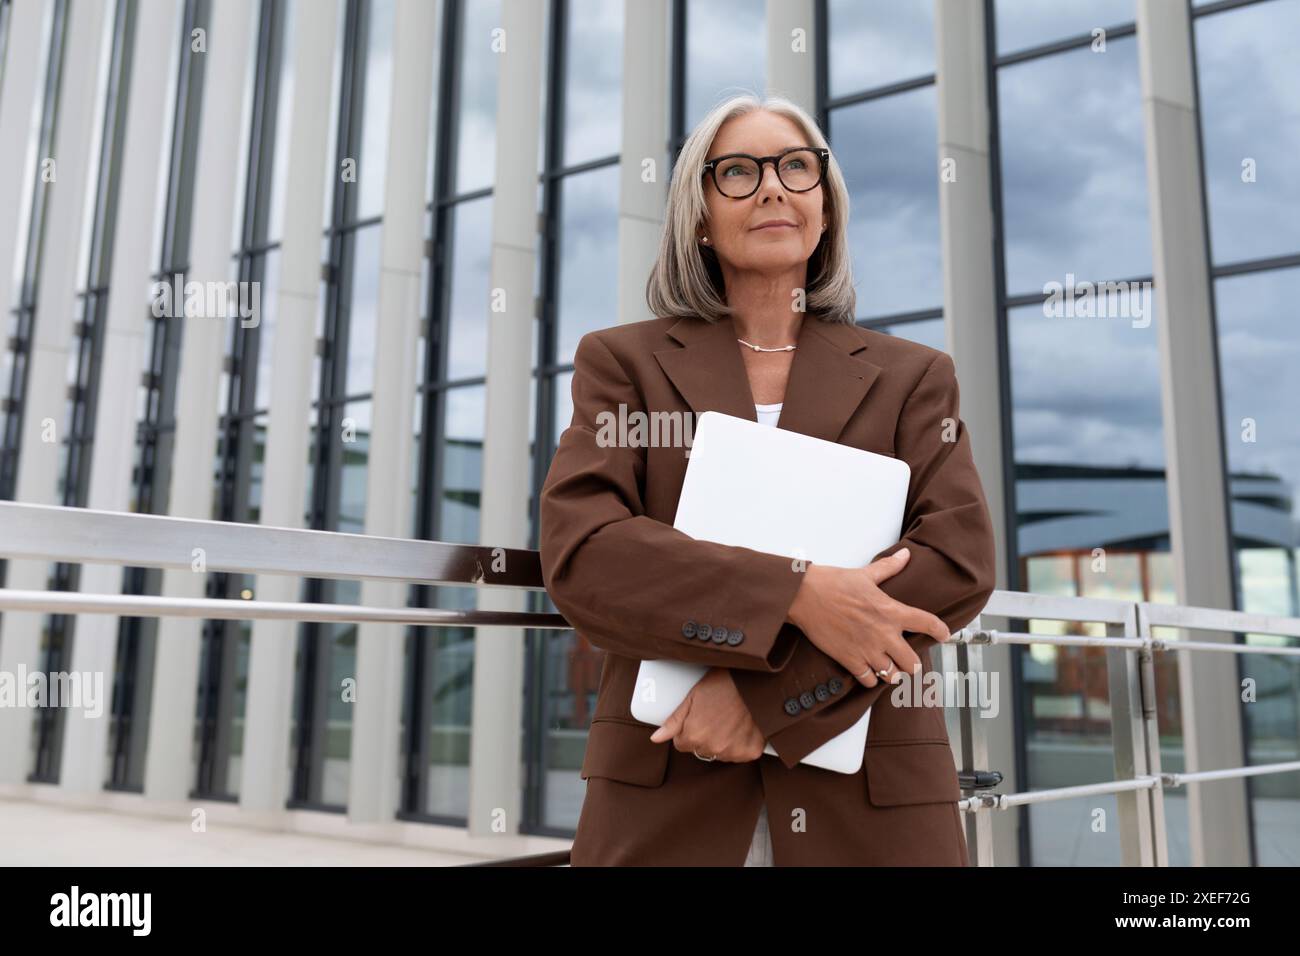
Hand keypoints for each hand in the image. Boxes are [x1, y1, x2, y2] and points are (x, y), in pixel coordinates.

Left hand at [648, 668, 765, 761]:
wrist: (753, 681)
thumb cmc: (722, 684)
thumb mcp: (692, 697)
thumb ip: (673, 721)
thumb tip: (656, 738)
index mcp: (694, 736)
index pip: (682, 744)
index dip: (688, 730)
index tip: (698, 718)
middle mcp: (713, 748)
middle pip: (701, 750)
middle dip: (705, 737)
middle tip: (715, 716)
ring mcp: (733, 751)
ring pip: (720, 753)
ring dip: (723, 742)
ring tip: (730, 720)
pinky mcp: (752, 751)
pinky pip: (741, 754)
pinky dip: (741, 744)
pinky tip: (742, 727)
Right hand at [785, 547, 949, 687]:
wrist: (805, 596)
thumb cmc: (834, 583)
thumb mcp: (865, 574)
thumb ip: (889, 568)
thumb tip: (905, 554)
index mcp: (891, 611)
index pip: (927, 623)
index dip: (940, 631)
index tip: (944, 635)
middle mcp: (883, 634)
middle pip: (912, 663)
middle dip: (912, 664)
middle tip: (907, 660)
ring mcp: (867, 650)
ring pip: (892, 675)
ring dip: (892, 672)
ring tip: (888, 667)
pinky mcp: (849, 660)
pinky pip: (868, 680)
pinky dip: (869, 678)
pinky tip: (867, 671)